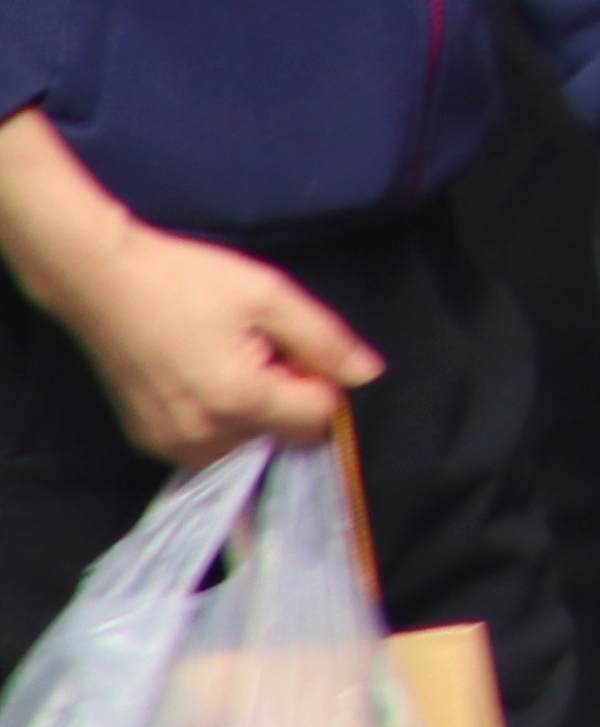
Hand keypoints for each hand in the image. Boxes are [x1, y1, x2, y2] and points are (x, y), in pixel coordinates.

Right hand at [0, 109, 371, 468]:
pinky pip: (209, 445)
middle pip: (281, 436)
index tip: (300, 352)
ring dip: (254, 413)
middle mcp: (203, 437)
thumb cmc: (188, 281)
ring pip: (247, 445)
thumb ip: (324, 340)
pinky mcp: (148, 442)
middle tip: (259, 349)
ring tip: (229, 359)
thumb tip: (367, 375)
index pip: (316, 421)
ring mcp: (170, 445)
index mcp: (239, 400)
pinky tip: (204, 376)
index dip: (322, 384)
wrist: (104, 283)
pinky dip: (222, 420)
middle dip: (286, 398)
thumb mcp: (269, 295)